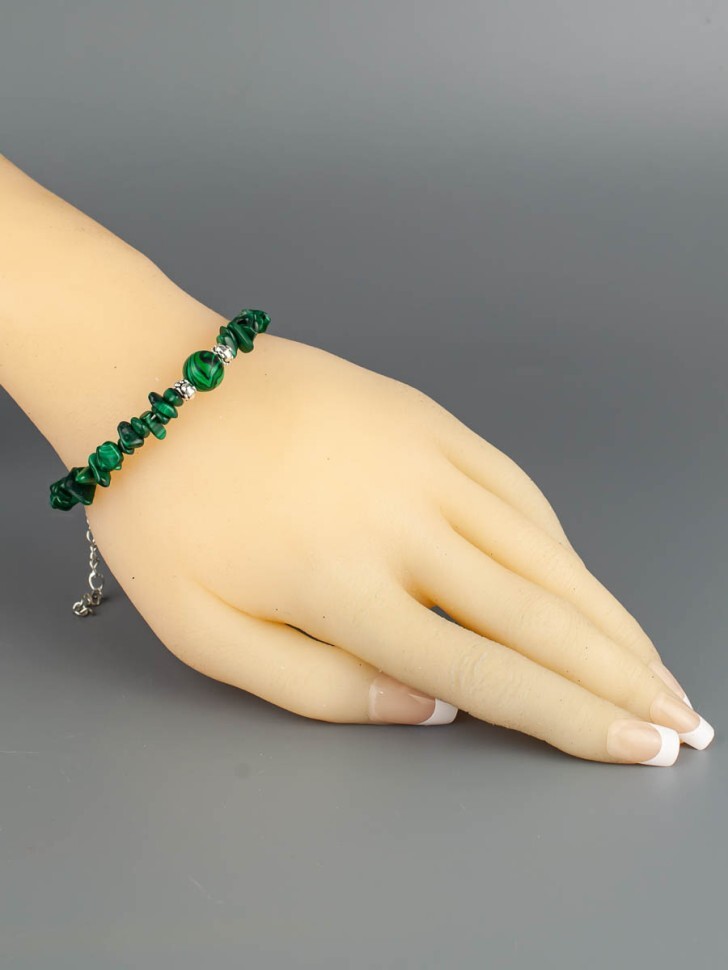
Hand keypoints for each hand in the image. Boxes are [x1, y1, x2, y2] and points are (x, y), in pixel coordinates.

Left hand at [85, 331, 713, 765]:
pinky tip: (580, 579)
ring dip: (609, 614)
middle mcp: (405, 522)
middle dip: (623, 677)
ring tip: (652, 663)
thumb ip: (323, 689)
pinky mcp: (427, 419)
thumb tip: (432, 710)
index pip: (489, 674)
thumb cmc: (167, 513)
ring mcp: (424, 460)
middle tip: (682, 719)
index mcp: (346, 587)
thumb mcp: (207, 632)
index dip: (574, 720)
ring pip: (546, 551)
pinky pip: (516, 487)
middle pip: (541, 616)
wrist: (154, 381)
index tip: (639, 747)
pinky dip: (560, 542)